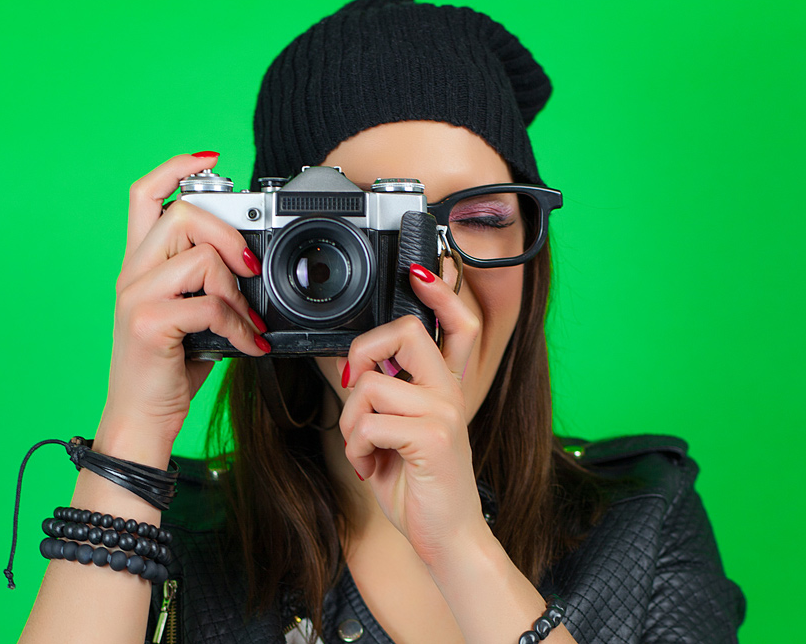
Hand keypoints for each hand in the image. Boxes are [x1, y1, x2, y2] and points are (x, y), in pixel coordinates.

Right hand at [100, 153, 268, 447]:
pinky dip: (240, 326)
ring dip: (238, 291)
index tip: (210, 158)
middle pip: (182, 214)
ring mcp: (136, 296)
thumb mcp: (190, 315)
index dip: (175, 167)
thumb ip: (208, 283)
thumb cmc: (168, 367)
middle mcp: (132, 273)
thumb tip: (252, 266)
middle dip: (229, 235)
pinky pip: (210, 305)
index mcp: (140, 264)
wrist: (141, 418)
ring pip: (201, 257)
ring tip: (248, 321)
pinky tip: (250, 345)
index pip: (144, 194)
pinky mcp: (148, 322)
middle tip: (252, 270)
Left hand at [339, 264, 488, 566]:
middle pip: (407, 331)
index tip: (422, 269)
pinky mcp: (432, 437)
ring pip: (370, 386)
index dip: (441, 291)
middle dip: (365, 349)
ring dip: (350, 422)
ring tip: (364, 448)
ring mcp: (444, 412)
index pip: (458, 324)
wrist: (446, 537)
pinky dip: (356, 449)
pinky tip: (371, 467)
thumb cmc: (421, 485)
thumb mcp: (399, 433)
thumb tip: (348, 366)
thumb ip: (384, 396)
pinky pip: (368, 424)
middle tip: (356, 381)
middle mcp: (450, 392)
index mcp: (446, 387)